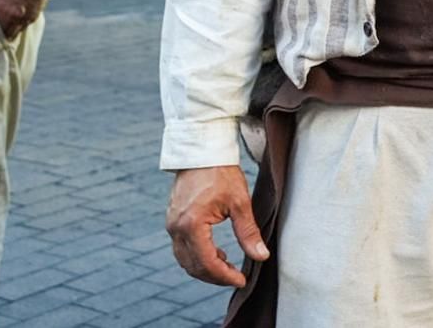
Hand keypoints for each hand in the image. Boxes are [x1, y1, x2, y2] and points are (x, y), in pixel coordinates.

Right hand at [166, 166, 269, 287]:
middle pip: (193, 266)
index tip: (241, 280)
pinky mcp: (172, 221)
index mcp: (192, 225)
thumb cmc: (221, 173)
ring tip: (228, 265)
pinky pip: (182, 248)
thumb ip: (248, 232)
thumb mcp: (240, 202)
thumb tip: (261, 256)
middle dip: (215, 277)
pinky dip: (198, 256)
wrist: (202, 152)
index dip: (224, 276)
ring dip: (205, 268)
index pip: (207, 262)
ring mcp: (171, 225)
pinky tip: (217, 252)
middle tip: (236, 277)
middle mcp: (176, 229)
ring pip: (185, 260)